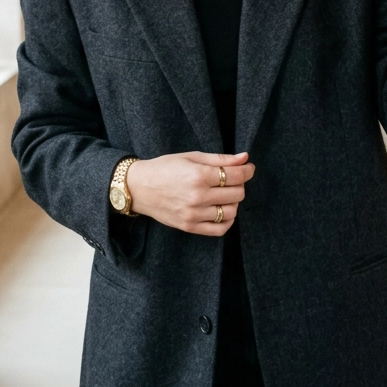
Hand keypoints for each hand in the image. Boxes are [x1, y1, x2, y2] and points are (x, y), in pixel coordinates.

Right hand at [126, 151, 253, 234]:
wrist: (138, 187)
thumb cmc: (164, 168)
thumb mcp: (191, 157)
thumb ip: (220, 159)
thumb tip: (245, 158)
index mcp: (199, 175)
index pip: (236, 176)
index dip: (247, 171)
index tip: (248, 168)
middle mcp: (198, 196)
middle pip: (237, 193)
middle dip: (239, 184)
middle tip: (232, 179)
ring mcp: (194, 214)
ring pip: (231, 211)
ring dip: (233, 202)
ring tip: (224, 194)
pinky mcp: (189, 227)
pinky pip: (220, 229)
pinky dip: (227, 220)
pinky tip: (221, 210)